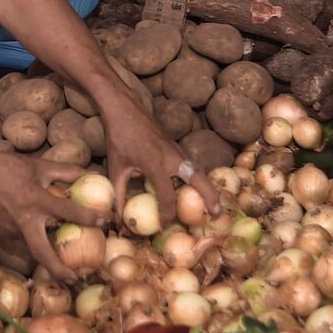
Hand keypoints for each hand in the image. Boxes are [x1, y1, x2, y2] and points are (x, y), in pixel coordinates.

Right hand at [0, 147, 106, 282]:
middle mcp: (24, 220)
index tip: (106, 221)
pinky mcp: (4, 233)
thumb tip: (90, 175)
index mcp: (36, 200)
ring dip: (49, 261)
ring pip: (33, 250)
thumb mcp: (40, 166)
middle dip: (58, 270)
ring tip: (67, 270)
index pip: (67, 211)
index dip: (88, 216)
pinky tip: (48, 245)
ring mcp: (12, 229)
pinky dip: (38, 245)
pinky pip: (25, 241)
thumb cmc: (9, 167)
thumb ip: (66, 171)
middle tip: (76, 280)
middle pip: (41, 253)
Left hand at [102, 97, 220, 226]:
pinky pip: (190, 163)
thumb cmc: (118, 138)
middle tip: (217, 213)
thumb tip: (118, 218)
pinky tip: (195, 187)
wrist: (125, 107)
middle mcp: (171, 157)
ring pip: (197, 170)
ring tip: (214, 204)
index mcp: (155, 164)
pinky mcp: (175, 145)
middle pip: (198, 179)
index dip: (167, 214)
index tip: (165, 225)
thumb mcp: (116, 168)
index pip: (166, 196)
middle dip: (209, 196)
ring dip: (206, 186)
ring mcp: (176, 149)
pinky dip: (197, 177)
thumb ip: (119, 194)